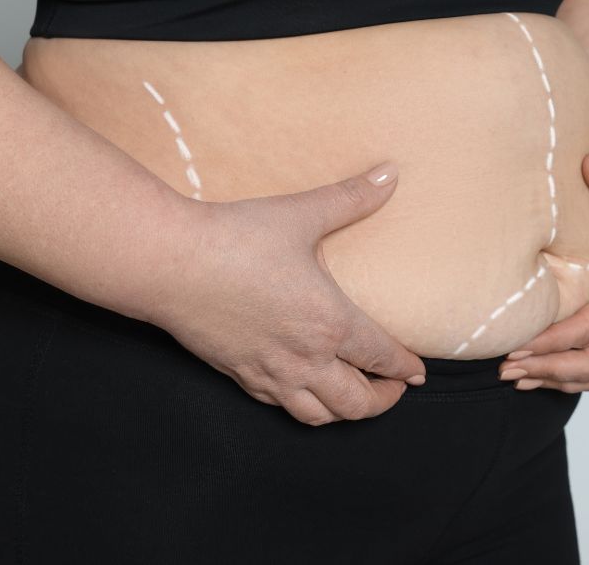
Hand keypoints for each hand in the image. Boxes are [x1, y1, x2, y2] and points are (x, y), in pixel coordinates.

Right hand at [144, 162, 426, 425]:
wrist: (170, 263)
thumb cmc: (237, 238)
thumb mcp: (301, 214)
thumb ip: (351, 197)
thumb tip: (390, 174)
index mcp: (330, 323)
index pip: (381, 357)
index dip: (405, 368)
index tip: (418, 372)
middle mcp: (305, 358)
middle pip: (357, 402)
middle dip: (383, 400)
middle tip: (395, 389)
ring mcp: (270, 372)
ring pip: (320, 415)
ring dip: (345, 412)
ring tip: (356, 398)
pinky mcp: (239, 375)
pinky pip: (281, 407)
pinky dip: (304, 408)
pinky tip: (305, 392)